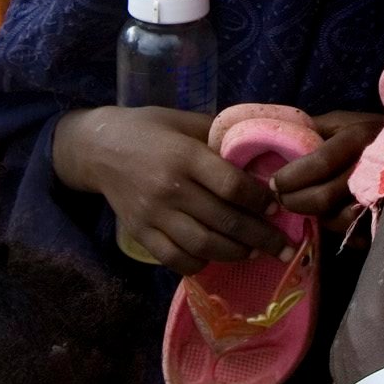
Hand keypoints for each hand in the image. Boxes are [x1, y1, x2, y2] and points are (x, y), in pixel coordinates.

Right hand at [50, 106, 280, 272]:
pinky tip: (215, 256)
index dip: (261, 201)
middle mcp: (170, 188)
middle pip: (225, 221)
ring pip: (204, 245)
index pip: (232, 186)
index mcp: (185, 156)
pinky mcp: (140, 233)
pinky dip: (200, 263)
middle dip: (263, 238)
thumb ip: (219, 135)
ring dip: (237, 253)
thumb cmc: (148, 129)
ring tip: (255, 251)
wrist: (97, 148)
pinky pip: (176, 259)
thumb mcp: (184, 120)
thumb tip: (260, 151)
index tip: (277, 206)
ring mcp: (153, 215)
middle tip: (286, 248)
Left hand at [271, 111, 383, 229]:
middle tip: (281, 199)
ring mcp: (383, 195)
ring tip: (304, 207)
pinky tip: (332, 218)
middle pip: (325, 197)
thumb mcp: (343, 121)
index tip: (274, 182)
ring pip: (339, 219)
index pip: (319, 164)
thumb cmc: (370, 132)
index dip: (291, 177)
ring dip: (315, 217)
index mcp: (359, 138)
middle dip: (295, 202)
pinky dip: (341, 231)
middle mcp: (372, 167)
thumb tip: (279, 141)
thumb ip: (312, 129)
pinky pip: (357, 234)